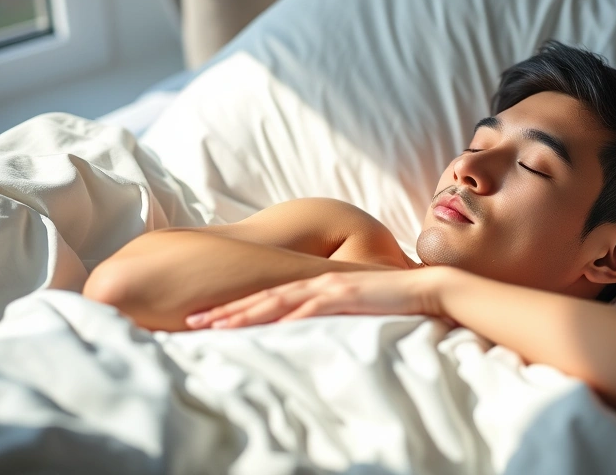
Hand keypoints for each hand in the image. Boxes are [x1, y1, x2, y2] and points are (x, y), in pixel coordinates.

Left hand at [184, 267, 449, 329]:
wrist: (425, 289)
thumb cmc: (388, 304)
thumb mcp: (349, 312)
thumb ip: (324, 318)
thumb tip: (297, 334)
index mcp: (313, 285)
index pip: (266, 298)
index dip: (233, 309)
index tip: (204, 320)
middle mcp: (315, 282)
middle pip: (262, 297)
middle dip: (225, 310)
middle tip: (190, 321)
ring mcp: (329, 287)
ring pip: (278, 300)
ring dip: (246, 313)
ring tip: (216, 326)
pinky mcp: (346, 295)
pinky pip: (312, 308)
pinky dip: (289, 317)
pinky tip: (268, 327)